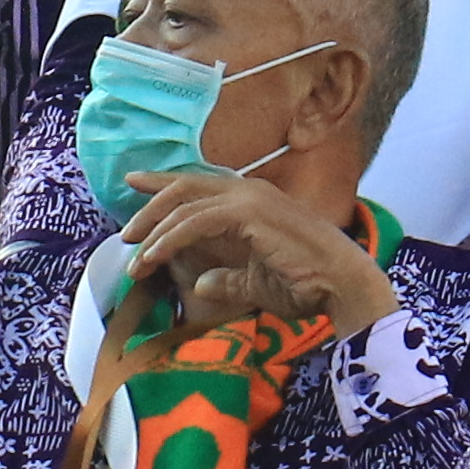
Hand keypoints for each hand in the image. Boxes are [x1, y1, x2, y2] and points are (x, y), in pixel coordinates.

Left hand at [117, 165, 398, 337]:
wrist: (343, 285)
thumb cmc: (309, 285)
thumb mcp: (256, 284)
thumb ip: (228, 280)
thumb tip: (201, 284)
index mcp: (252, 202)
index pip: (199, 186)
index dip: (163, 184)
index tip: (134, 183)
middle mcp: (249, 192)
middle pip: (185, 187)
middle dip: (150, 205)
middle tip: (126, 233)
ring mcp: (249, 199)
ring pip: (184, 204)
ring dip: (154, 231)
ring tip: (135, 257)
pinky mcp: (247, 214)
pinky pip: (194, 222)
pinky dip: (169, 240)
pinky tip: (153, 259)